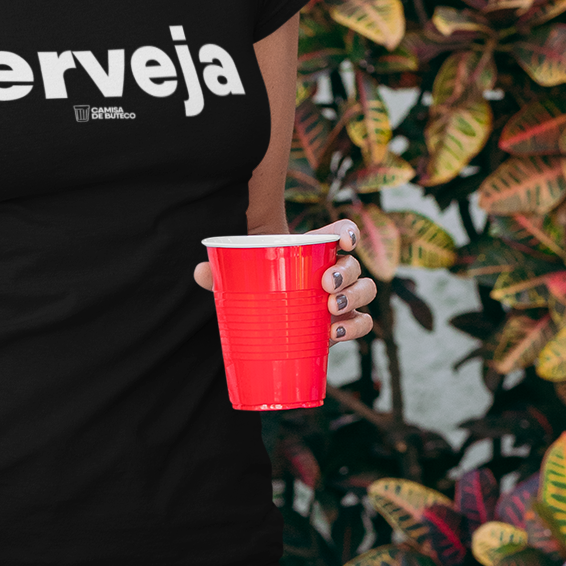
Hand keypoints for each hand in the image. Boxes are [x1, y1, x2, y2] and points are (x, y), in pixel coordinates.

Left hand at [193, 218, 374, 343]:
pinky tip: (336, 333)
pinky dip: (355, 326)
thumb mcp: (239, 279)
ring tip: (332, 309)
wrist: (267, 323)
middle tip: (325, 285)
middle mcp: (333, 272)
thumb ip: (219, 272)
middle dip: (347, 272)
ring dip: (355, 296)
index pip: (340, 233)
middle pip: (354, 264)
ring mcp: (342, 298)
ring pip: (365, 290)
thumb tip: (199, 272)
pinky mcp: (343, 324)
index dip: (348, 233)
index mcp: (313, 252)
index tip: (342, 242)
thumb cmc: (257, 289)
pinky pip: (362, 323)